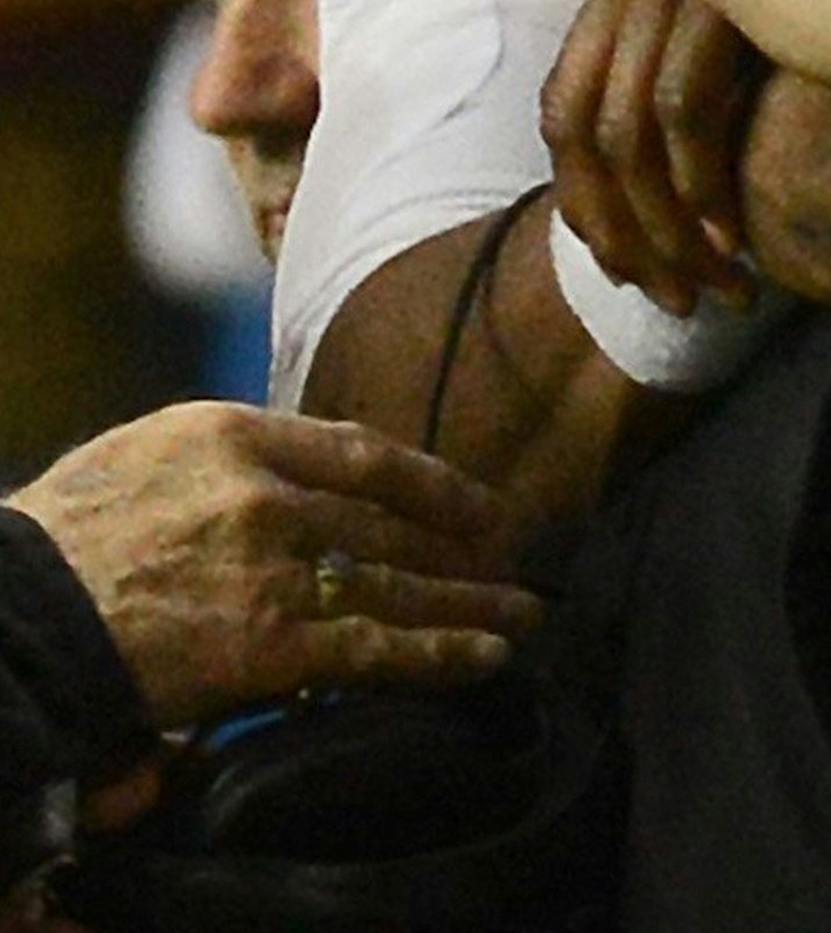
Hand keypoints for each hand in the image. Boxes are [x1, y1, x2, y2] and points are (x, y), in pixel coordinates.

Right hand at [9, 404, 542, 728]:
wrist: (13, 614)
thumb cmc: (66, 538)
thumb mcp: (152, 454)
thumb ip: (234, 459)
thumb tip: (288, 478)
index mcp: (239, 434)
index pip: (365, 451)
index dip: (431, 479)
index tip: (473, 498)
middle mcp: (270, 492)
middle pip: (392, 519)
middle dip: (462, 544)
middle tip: (514, 558)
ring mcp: (275, 567)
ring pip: (399, 581)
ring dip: (470, 600)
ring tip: (521, 611)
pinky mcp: (270, 643)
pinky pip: (377, 647)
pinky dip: (440, 652)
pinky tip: (487, 655)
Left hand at [541, 0, 761, 315]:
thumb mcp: (764, 6)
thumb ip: (710, 64)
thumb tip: (674, 178)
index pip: (562, 101)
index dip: (583, 197)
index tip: (623, 267)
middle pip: (582, 120)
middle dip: (621, 229)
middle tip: (673, 296)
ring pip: (625, 124)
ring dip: (664, 223)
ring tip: (714, 281)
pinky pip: (683, 104)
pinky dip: (698, 181)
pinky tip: (734, 231)